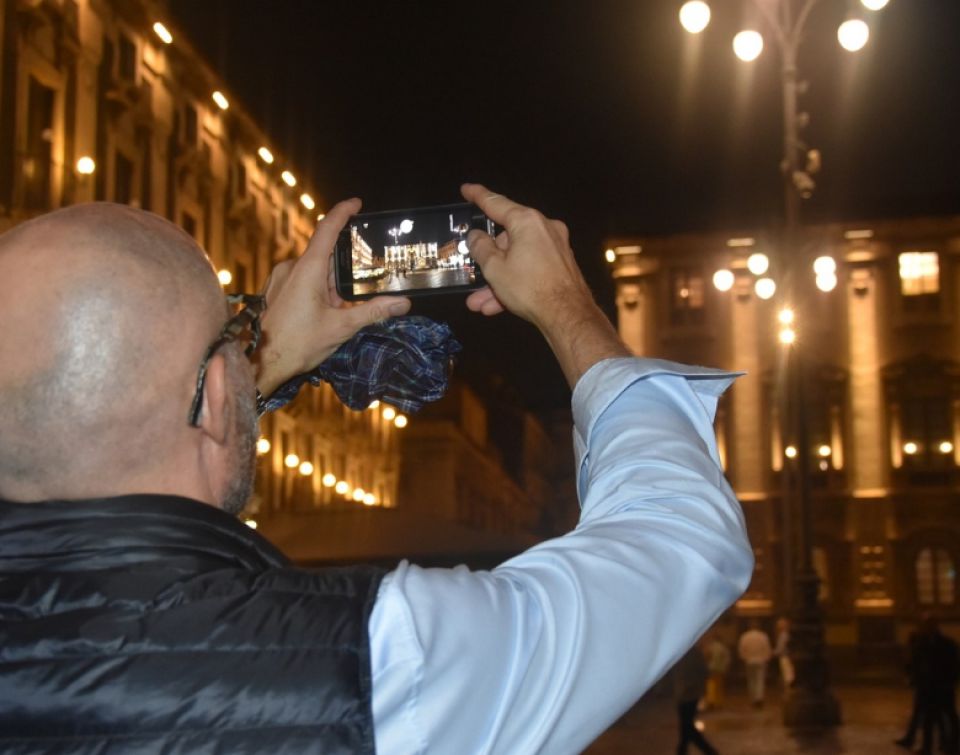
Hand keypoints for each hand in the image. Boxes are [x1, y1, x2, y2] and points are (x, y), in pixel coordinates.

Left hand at [254, 198, 410, 395]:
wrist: (261, 364)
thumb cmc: (298, 344)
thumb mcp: (341, 327)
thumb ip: (373, 312)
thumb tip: (403, 303)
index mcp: (307, 269)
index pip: (327, 229)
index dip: (342, 212)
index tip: (356, 204)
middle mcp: (291, 267)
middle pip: (324, 255)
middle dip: (344, 268)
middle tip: (364, 277)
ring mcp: (280, 278)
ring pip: (313, 270)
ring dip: (330, 284)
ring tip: (343, 305)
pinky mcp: (274, 290)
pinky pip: (300, 280)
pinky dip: (316, 289)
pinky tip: (324, 310)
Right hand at [461, 184, 592, 328]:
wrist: (568, 315)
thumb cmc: (529, 287)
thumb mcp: (495, 268)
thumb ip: (481, 248)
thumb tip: (476, 236)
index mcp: (527, 221)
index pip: (496, 203)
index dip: (478, 196)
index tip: (466, 189)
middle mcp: (544, 228)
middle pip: (507, 238)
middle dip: (488, 261)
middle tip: (472, 274)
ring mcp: (555, 247)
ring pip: (517, 259)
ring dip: (498, 280)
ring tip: (479, 302)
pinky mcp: (561, 265)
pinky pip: (531, 269)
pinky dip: (515, 283)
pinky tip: (496, 306)